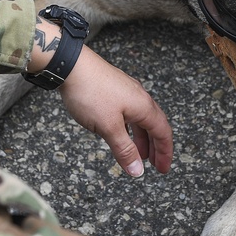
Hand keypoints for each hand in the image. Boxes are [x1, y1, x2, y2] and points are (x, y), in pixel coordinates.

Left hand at [58, 46, 172, 176]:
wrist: (70, 65)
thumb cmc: (90, 92)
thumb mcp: (108, 127)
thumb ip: (124, 150)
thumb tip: (137, 170)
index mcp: (143, 106)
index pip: (162, 132)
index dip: (165, 152)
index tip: (162, 169)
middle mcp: (139, 97)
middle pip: (154, 125)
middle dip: (156, 146)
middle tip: (154, 165)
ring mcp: (126, 91)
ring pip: (140, 118)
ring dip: (141, 137)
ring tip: (137, 152)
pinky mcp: (114, 88)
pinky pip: (129, 111)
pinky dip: (129, 127)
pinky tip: (121, 132)